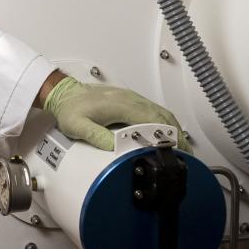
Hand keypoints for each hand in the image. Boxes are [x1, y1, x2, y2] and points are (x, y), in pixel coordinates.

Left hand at [43, 75, 185, 152]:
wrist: (64, 93)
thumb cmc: (70, 108)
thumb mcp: (77, 125)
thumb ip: (95, 136)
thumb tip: (114, 147)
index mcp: (121, 105)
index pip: (152, 119)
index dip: (167, 135)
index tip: (176, 149)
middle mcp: (130, 99)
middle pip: (162, 116)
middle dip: (177, 135)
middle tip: (184, 154)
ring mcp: (131, 99)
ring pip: (160, 112)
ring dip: (173, 129)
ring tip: (180, 148)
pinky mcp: (130, 101)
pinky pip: (153, 110)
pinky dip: (164, 123)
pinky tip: (166, 134)